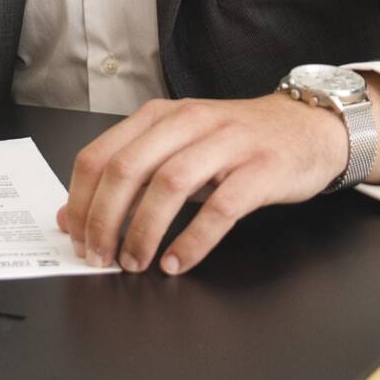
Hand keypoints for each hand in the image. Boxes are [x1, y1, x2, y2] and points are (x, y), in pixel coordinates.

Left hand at [57, 94, 348, 275]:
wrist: (305, 126)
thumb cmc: (234, 141)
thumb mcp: (176, 148)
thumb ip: (128, 176)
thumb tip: (74, 216)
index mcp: (158, 115)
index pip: (101, 154)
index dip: (81, 200)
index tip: (75, 236)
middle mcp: (187, 122)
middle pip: (128, 169)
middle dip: (104, 219)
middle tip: (99, 256)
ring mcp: (225, 143)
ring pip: (169, 185)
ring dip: (144, 231)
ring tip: (134, 263)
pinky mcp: (259, 170)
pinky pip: (220, 208)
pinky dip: (193, 240)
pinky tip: (178, 261)